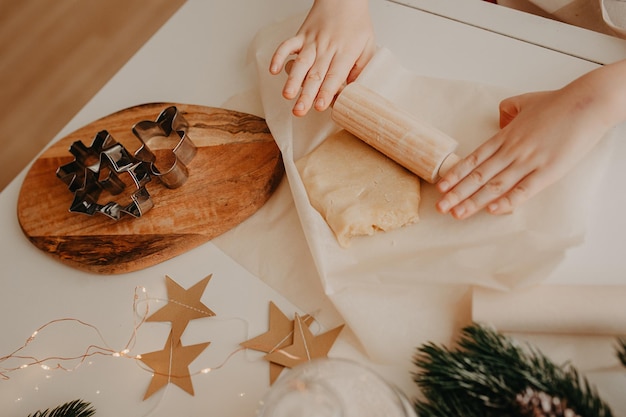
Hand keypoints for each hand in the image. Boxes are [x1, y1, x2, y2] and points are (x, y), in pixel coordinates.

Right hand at [269, 0, 374, 115]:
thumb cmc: (356, 24)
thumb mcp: (368, 46)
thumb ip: (360, 69)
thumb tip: (351, 91)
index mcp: (345, 52)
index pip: (334, 76)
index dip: (326, 92)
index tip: (321, 106)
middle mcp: (327, 48)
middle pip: (315, 74)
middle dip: (306, 94)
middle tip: (300, 110)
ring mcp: (312, 42)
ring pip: (301, 63)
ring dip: (292, 80)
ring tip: (287, 95)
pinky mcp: (301, 36)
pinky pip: (287, 45)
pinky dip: (278, 56)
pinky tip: (273, 70)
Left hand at [435, 76, 621, 218]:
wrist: (587, 103)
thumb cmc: (558, 102)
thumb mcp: (524, 102)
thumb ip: (507, 112)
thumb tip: (500, 121)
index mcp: (505, 136)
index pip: (473, 159)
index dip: (455, 174)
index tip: (440, 186)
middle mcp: (512, 150)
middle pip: (478, 176)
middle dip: (457, 193)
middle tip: (439, 207)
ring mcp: (529, 161)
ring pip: (495, 185)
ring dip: (474, 201)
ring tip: (456, 213)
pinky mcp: (548, 171)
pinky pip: (524, 190)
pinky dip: (507, 201)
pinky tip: (492, 210)